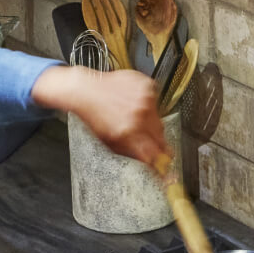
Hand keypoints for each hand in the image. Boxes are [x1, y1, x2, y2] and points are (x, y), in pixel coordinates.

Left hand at [32, 65, 169, 170]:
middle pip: (161, 136)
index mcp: (129, 133)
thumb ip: (131, 152)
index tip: (166, 166)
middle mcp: (139, 116)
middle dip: (158, 141)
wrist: (88, 91)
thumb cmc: (94, 115)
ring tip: (134, 116)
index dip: (161, 162)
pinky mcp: (146, 86)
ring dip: (150, 120)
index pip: (153, 153)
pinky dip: (147, 104)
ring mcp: (144, 99)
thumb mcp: (109, 142)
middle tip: (152, 140)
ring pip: (159, 118)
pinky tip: (133, 104)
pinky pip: (155, 101)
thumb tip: (148, 161)